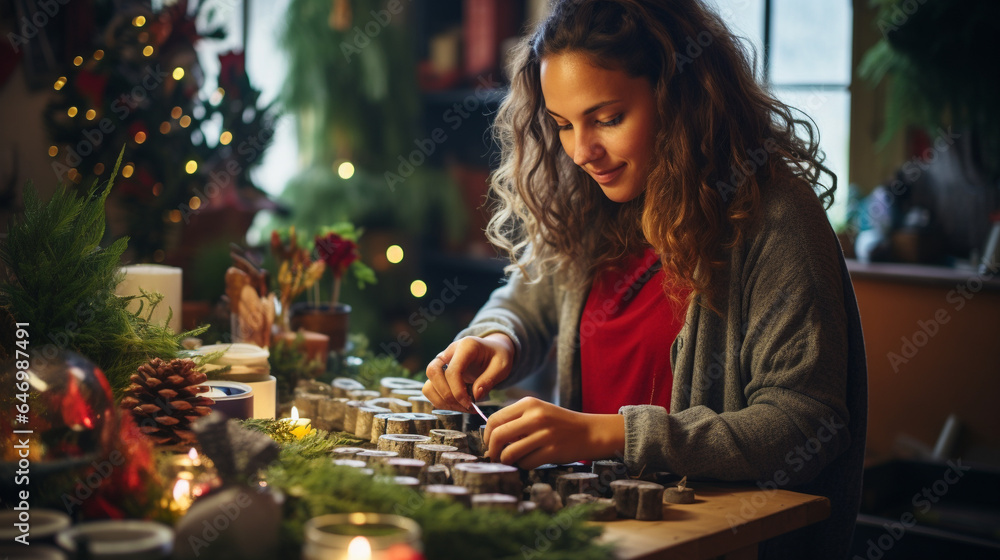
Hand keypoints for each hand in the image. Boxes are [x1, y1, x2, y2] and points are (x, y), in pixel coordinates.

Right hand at [423, 333, 514, 412]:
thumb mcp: (502, 366)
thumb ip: (489, 380)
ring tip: (463, 407)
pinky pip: (430, 388)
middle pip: (433, 373)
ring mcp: (442, 361)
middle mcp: (449, 351)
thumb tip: (475, 396)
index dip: (458, 392)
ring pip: (428, 382)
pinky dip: (440, 401)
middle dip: (447, 395)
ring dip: (442, 400)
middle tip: (466, 406)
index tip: (470, 404)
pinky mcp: (440, 372)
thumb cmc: (498, 356)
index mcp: (466, 346)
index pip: (452, 370)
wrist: (493, 349)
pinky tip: (457, 404)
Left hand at [483, 397, 624, 469]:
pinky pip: (525, 463)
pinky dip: (522, 465)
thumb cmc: (559, 423)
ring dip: (506, 460)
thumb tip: (490, 437)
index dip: (487, 434)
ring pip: (509, 453)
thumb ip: (516, 419)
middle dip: (491, 450)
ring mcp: (544, 434)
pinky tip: (528, 461)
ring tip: (511, 460)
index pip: (495, 419)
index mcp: (529, 403)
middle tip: (493, 456)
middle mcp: (535, 417)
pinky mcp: (552, 451)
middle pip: (498, 436)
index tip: (489, 443)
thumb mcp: (538, 411)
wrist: (589, 432)